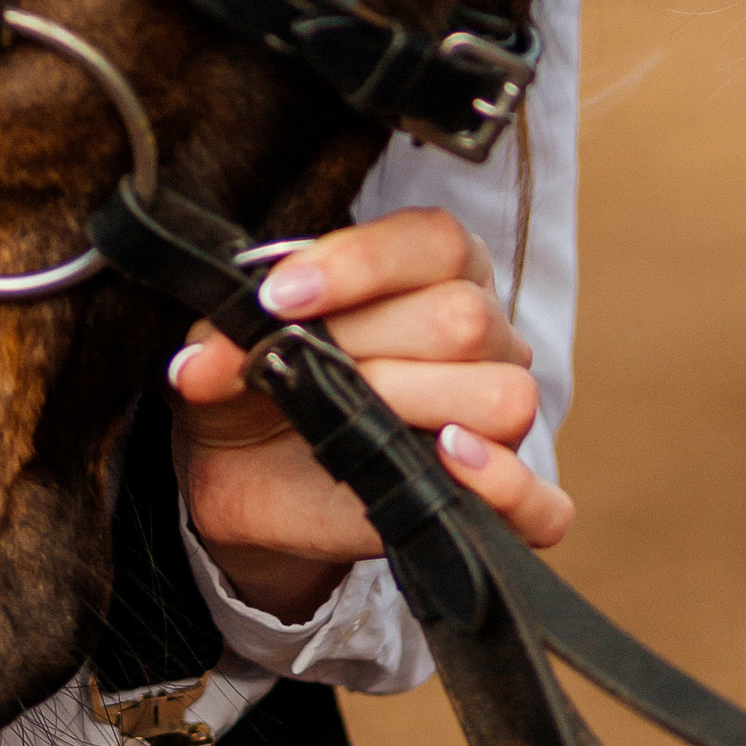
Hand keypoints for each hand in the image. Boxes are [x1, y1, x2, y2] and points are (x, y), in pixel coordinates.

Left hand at [169, 206, 572, 623]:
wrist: (243, 465)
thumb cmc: (258, 376)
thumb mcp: (230, 337)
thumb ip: (228, 332)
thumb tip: (200, 367)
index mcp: (434, 269)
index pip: (436, 240)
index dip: (357, 263)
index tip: (278, 297)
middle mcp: (485, 336)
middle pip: (464, 316)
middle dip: (361, 341)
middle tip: (296, 367)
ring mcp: (500, 422)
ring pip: (502, 396)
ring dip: (407, 402)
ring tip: (345, 415)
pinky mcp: (498, 506)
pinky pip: (545, 505)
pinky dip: (504, 487)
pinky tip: (447, 461)